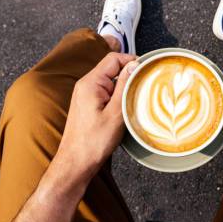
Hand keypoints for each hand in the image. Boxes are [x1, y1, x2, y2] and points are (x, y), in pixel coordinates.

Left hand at [53, 52, 137, 185]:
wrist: (76, 163)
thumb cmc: (93, 142)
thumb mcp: (115, 113)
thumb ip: (125, 86)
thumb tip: (134, 65)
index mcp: (90, 83)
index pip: (113, 59)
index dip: (131, 61)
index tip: (146, 70)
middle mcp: (86, 85)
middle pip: (112, 68)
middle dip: (130, 75)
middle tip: (144, 86)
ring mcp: (86, 95)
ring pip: (111, 81)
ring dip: (125, 87)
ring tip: (137, 99)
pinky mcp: (89, 104)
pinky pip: (107, 92)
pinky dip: (119, 96)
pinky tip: (127, 108)